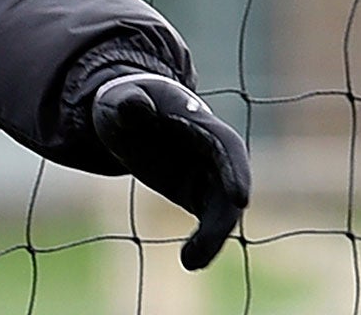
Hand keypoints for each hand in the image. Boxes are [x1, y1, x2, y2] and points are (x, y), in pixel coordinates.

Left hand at [91, 72, 250, 268]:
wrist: (127, 116)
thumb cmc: (125, 102)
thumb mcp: (120, 99)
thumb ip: (129, 103)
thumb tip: (136, 106)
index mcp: (198, 120)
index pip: (226, 145)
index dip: (236, 171)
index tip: (240, 200)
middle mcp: (212, 150)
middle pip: (230, 185)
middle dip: (224, 216)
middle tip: (207, 245)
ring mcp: (208, 174)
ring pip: (223, 210)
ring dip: (213, 237)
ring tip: (191, 262)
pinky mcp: (198, 194)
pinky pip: (209, 222)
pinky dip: (204, 242)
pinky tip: (189, 261)